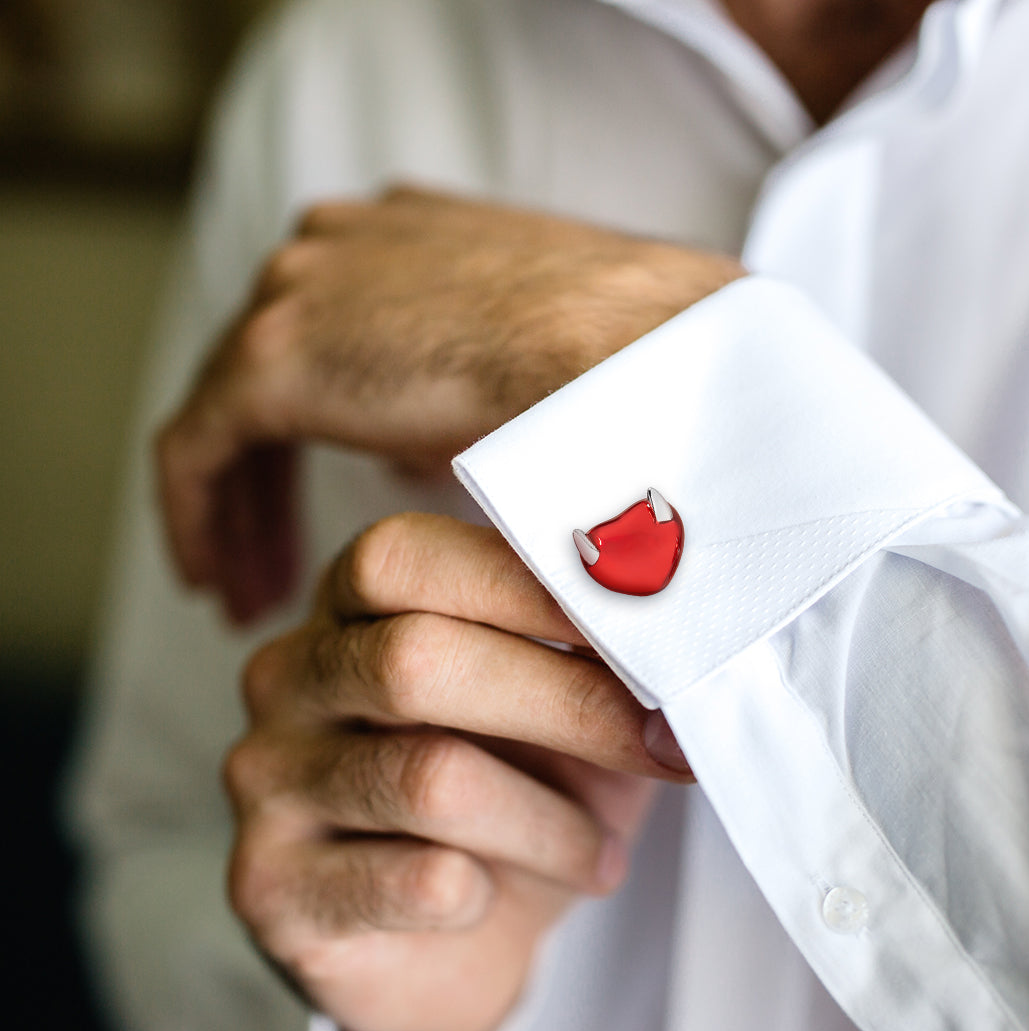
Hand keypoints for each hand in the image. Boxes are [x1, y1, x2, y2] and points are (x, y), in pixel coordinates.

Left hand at [157, 186, 743, 621]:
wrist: (629, 351)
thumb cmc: (617, 364)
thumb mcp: (537, 369)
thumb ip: (465, 395)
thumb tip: (423, 454)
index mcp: (403, 238)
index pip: (330, 336)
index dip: (321, 429)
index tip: (323, 505)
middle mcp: (338, 247)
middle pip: (267, 374)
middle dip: (268, 481)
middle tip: (270, 566)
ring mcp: (299, 288)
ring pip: (228, 414)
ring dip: (239, 509)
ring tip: (250, 593)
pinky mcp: (273, 356)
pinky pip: (197, 448)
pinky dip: (200, 516)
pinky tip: (216, 582)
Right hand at [225, 513, 691, 1030]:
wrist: (444, 932)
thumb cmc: (510, 785)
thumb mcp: (553, 705)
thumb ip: (586, 656)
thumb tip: (672, 625)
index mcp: (350, 605)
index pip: (404, 559)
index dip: (524, 584)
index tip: (640, 625)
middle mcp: (291, 678)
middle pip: (415, 661)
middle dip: (565, 703)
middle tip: (661, 745)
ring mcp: (269, 781)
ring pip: (430, 780)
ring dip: (550, 822)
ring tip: (599, 853)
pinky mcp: (273, 889)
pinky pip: (414, 883)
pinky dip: (492, 891)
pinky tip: (504, 895)